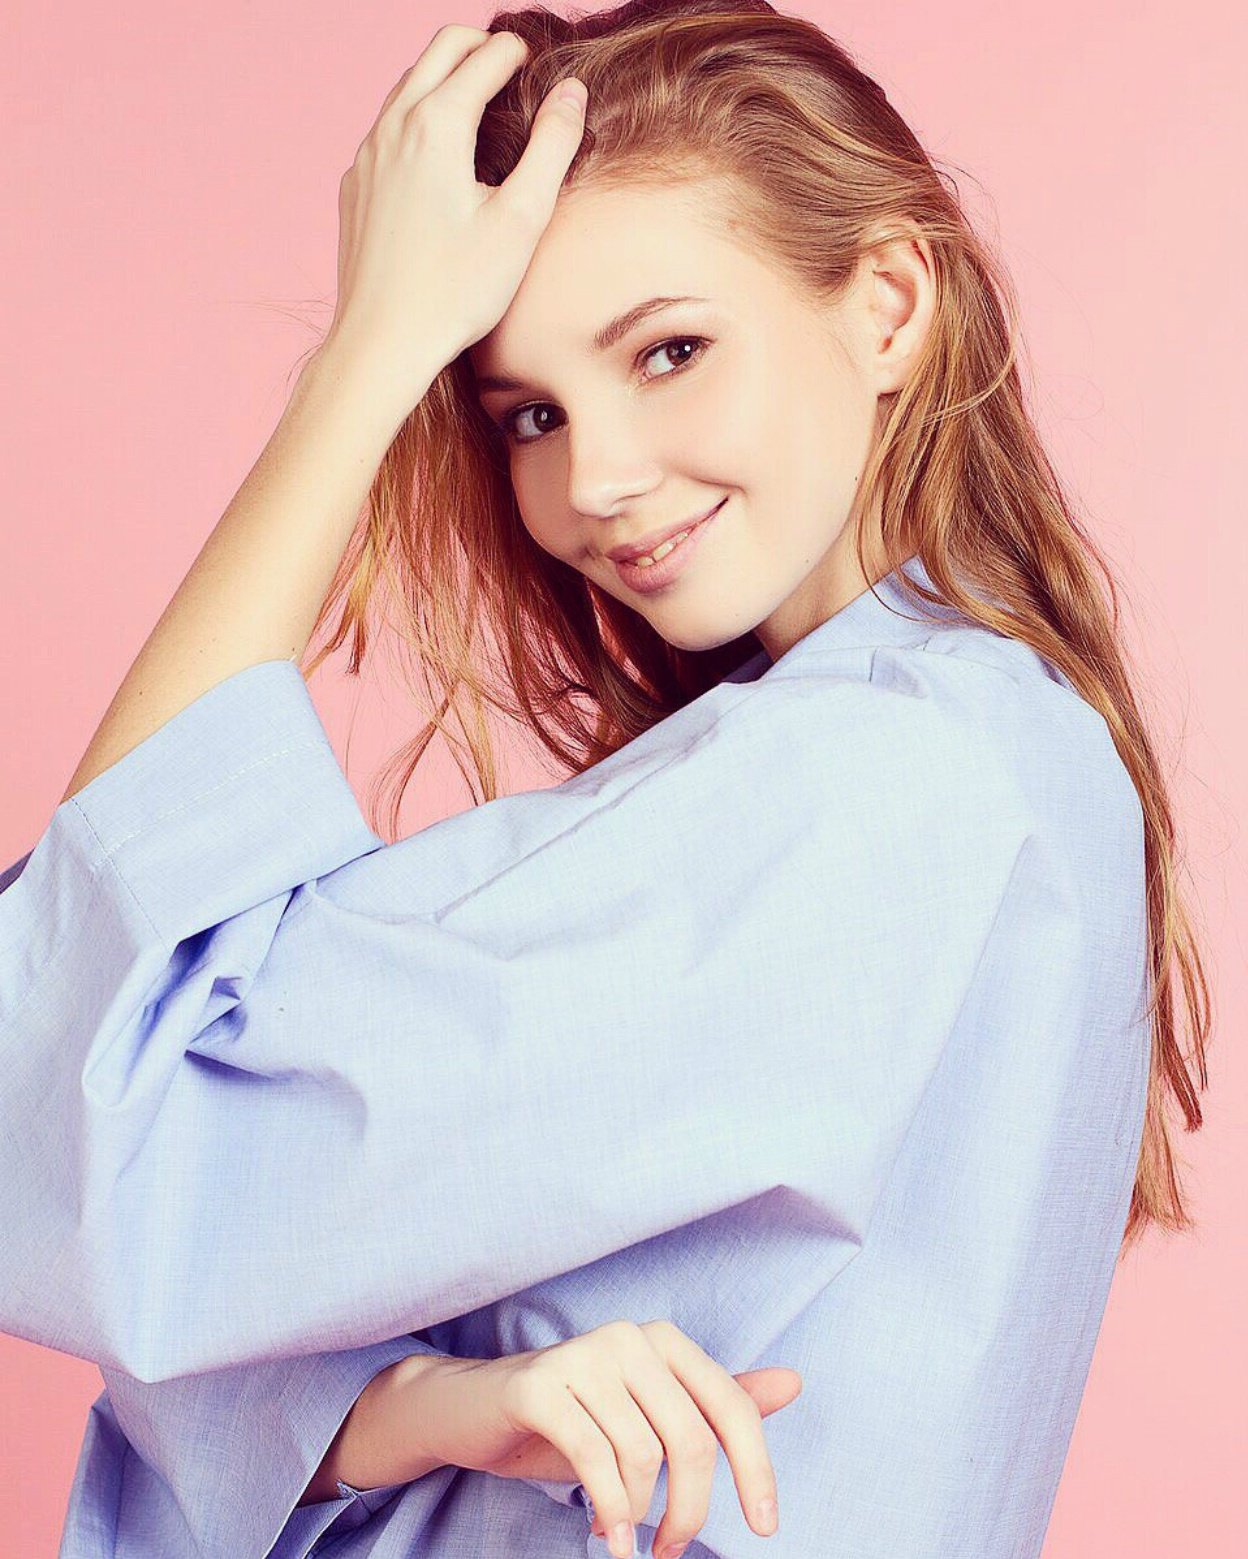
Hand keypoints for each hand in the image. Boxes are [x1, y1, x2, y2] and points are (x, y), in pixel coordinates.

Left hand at [322, 24, 586, 423]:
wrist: (382, 341)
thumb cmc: (455, 290)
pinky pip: (388, 129)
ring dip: (446, 78)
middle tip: (513, 64)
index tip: (542, 62)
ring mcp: (367, 154)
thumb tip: (571, 92)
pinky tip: (439, 156)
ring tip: (480, 102)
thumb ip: (552, 146)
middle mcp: (394, 126)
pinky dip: (418, 118)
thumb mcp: (521, 220)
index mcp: (437, 125)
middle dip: (480, 46)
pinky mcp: (356, 185)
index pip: (486, 56)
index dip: (520, 52)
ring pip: (408, 86)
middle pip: (440, 49)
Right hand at [393, 1321, 800, 1558]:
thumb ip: (716, 1404)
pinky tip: (605, 1532)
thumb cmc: (572, 1417)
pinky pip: (594, 1459)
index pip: (731, 1406)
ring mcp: (582, 1355)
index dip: (757, 1470)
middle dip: (690, 1512)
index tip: (766, 1528)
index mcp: (663, 1341)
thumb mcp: (648, 1416)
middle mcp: (628, 1337)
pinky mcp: (539, 1385)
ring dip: (640, 1515)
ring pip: (643, 1456)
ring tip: (622, 1532)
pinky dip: (609, 1510)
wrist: (472, 1410)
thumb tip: (793, 1382)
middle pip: (691, 1440)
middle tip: (671, 1551)